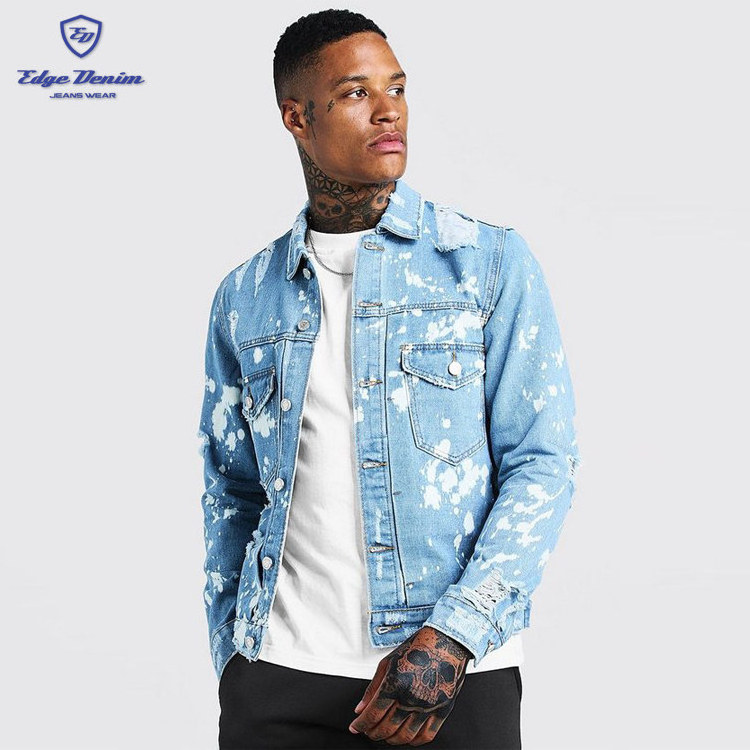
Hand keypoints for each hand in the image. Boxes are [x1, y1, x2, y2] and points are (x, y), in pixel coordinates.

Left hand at [348, 625, 470, 744]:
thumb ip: (373, 688)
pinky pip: (427, 735)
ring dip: (390, 739)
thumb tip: (361, 708)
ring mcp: (428, 706)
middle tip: (368, 731)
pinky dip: (413, 741)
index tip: (355, 727)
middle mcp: (411, 697)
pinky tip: (406, 736)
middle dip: (372, 733)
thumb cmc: (418, 647)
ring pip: (404, 736)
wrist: (447, 641)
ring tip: (384, 734)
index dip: (361, 724)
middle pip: (386, 728)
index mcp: (396, 683)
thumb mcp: (388, 663)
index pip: (373, 714)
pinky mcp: (443, 710)